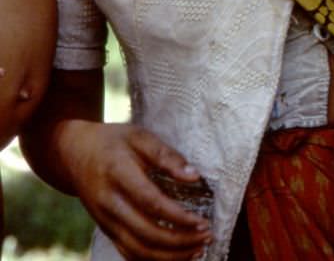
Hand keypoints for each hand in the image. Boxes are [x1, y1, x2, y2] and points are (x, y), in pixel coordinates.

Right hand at [63, 121, 212, 260]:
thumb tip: (195, 176)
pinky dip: (154, 260)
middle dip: (180, 241)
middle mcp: (109, 203)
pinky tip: (176, 256)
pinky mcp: (106, 231)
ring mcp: (105, 221)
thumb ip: (166, 155)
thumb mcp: (139, 136)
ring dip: (170, 256)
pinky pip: (129, 254)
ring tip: (197, 250)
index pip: (151, 202)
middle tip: (206, 236)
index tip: (203, 222)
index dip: (178, 217)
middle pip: (146, 233)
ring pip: (138, 250)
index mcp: (118, 173)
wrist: (75, 153)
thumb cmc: (113, 142)